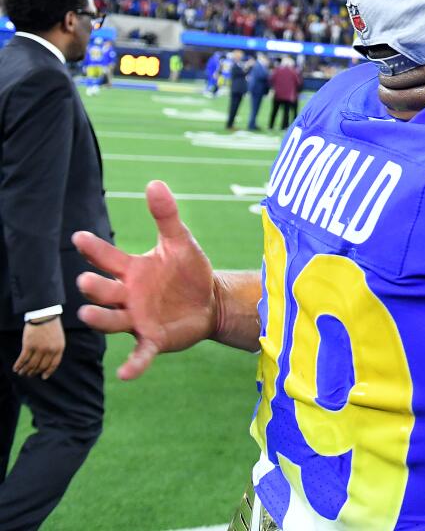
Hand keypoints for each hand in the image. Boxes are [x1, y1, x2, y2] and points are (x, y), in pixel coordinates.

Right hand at [13, 316, 64, 378]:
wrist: (44, 315)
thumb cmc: (51, 326)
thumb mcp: (59, 338)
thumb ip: (55, 349)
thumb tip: (48, 362)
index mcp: (59, 348)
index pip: (54, 364)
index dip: (48, 372)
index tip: (43, 377)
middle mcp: (50, 350)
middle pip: (41, 366)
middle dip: (34, 372)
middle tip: (29, 375)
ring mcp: (39, 348)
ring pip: (31, 365)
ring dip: (25, 370)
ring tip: (22, 373)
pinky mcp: (29, 346)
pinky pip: (23, 359)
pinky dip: (19, 365)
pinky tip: (16, 368)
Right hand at [72, 180, 219, 379]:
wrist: (211, 300)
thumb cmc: (188, 271)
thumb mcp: (180, 242)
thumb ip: (166, 216)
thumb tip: (155, 183)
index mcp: (131, 270)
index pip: (107, 258)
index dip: (94, 249)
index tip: (79, 236)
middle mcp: (128, 296)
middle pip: (104, 291)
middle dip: (95, 287)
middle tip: (85, 281)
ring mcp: (137, 319)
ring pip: (113, 321)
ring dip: (100, 319)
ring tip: (87, 314)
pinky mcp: (153, 340)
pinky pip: (139, 354)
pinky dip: (133, 364)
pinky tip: (125, 375)